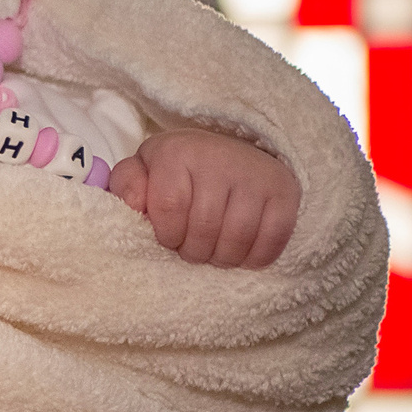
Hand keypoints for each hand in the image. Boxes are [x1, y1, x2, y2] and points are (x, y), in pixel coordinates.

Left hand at [110, 129, 298, 267]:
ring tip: (213, 251)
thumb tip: (133, 204)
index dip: (167, 235)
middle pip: (204, 230)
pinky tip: (241, 252)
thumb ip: (127, 186)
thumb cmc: (180, 171)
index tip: (169, 236)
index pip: (169, 208)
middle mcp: (219, 159)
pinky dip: (253, 259)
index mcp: (178, 152)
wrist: (233, 153)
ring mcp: (255, 176)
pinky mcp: (284, 194)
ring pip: (237, 240)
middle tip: (192, 247)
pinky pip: (271, 242)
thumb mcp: (145, 170)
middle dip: (193, 251)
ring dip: (221, 258)